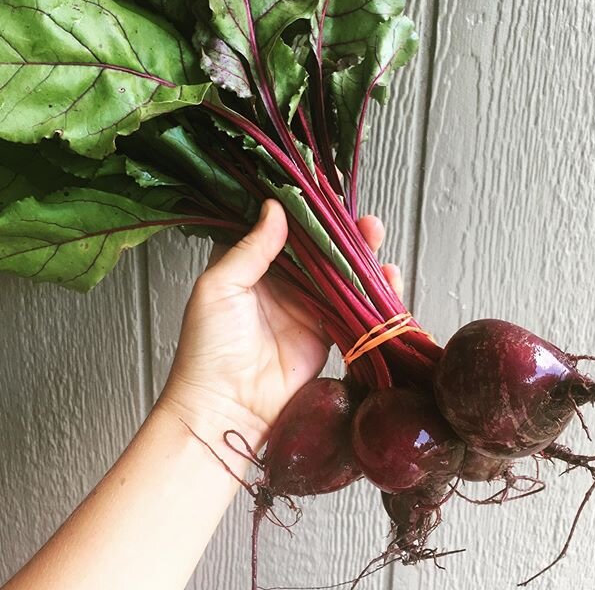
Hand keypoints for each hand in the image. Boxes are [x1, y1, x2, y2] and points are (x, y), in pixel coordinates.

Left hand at [158, 199, 402, 448]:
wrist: (226, 408)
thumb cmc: (209, 347)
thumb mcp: (219, 287)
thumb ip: (250, 248)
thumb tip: (275, 208)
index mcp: (247, 266)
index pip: (277, 228)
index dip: (299, 208)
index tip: (321, 186)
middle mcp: (278, 283)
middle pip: (315, 248)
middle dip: (338, 229)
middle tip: (357, 214)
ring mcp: (304, 308)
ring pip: (337, 273)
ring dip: (359, 253)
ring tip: (374, 233)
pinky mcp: (324, 334)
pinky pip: (352, 308)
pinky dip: (372, 292)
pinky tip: (386, 275)